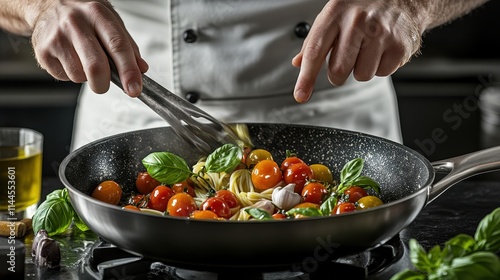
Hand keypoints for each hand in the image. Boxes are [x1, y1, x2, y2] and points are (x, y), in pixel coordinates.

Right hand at [30, 0, 147, 95]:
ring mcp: (56, 37)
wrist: (48, 4)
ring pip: (79, 76)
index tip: (134, 89)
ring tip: (83, 60)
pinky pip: (64, 77)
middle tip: (105, 84)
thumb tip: (141, 69)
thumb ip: (128, 45)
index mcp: (97, 14)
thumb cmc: (85, 15)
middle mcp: (75, 23)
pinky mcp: (43, 51)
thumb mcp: (110, 21)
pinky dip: (71, 75)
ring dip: (86, 77)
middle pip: (96, 67)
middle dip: (104, 84)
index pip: (118, 46)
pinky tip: (69, 59)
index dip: (129, 71)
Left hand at [292, 0, 421, 102]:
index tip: (300, 95)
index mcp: (335, 13)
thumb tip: (298, 63)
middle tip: (345, 61)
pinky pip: (382, 73)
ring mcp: (380, 34)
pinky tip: (382, 49)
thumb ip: (315, 40)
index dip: (306, 78)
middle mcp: (357, 22)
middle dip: (338, 75)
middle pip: (338, 70)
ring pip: (362, 75)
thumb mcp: (334, 14)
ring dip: (362, 69)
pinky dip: (381, 66)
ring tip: (368, 49)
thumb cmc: (363, 6)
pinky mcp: (399, 45)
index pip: (315, 52)